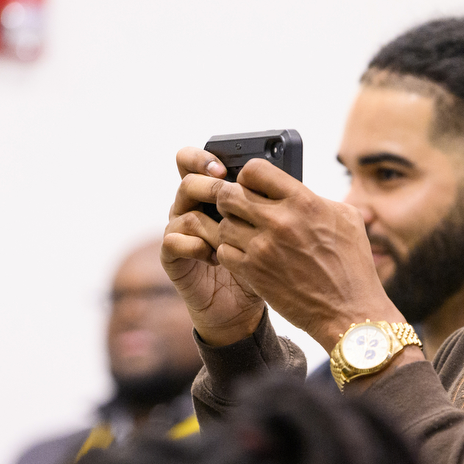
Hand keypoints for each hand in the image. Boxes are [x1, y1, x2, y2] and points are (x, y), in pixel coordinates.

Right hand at [161, 148, 266, 346]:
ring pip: (182, 211)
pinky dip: (193, 245)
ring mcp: (179, 232)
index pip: (196, 162)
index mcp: (211, 196)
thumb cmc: (259, 263)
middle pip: (187, 180)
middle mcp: (191, 208)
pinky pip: (173, 241)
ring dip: (209, 222)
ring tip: (232, 235)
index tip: (226, 167)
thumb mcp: (269, 230)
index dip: (205, 158)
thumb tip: (291, 180)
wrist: (244, 306)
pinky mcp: (172, 257)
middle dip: (208, 184)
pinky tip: (215, 255)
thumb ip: (271, 204)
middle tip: (226, 192)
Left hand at [210, 157, 404, 350]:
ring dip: (231, 228)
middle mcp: (280, 221)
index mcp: (303, 202)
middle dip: (230, 199)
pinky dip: (230, 252)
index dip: (249, 176)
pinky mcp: (253, 273)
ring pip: (223, 224)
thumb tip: (293, 190)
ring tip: (245, 235)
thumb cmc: (352, 266)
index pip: (255, 170)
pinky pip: (223, 251)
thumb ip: (316, 198)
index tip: (253, 186)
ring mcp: (263, 248)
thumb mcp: (346, 219)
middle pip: (228, 194)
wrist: (349, 312)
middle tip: (239, 209)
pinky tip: (246, 256)